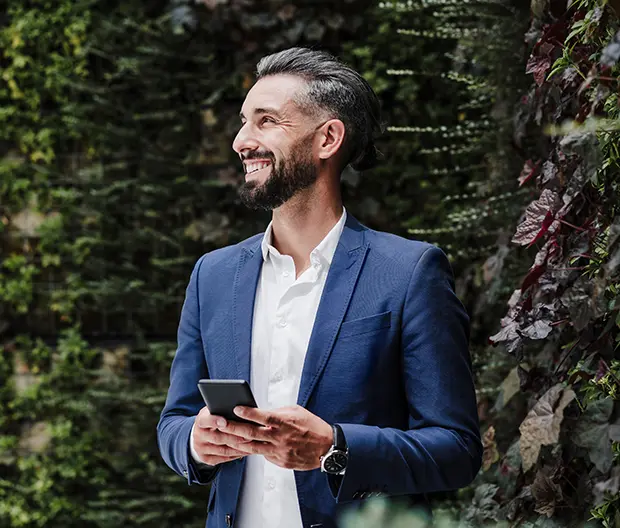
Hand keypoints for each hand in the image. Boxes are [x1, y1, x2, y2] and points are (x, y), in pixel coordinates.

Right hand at [192, 406, 252, 465]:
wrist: (200, 433)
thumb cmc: (212, 418)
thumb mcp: (214, 410)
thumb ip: (223, 410)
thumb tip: (240, 408)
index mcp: (200, 420)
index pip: (205, 420)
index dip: (215, 421)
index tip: (225, 422)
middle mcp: (199, 435)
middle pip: (217, 438)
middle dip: (234, 437)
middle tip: (248, 435)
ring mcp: (201, 448)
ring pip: (222, 450)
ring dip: (239, 448)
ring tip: (251, 444)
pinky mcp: (206, 458)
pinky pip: (224, 458)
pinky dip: (236, 455)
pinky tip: (245, 451)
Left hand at [218, 405, 332, 470]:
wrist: (326, 448)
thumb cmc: (312, 426)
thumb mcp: (297, 412)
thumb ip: (278, 412)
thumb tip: (262, 412)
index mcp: (285, 422)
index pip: (263, 416)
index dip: (248, 412)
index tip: (236, 408)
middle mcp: (280, 438)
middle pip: (252, 433)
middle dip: (234, 428)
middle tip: (221, 423)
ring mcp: (279, 452)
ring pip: (253, 448)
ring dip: (237, 442)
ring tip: (225, 437)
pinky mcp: (280, 462)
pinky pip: (263, 455)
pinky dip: (252, 450)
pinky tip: (243, 446)